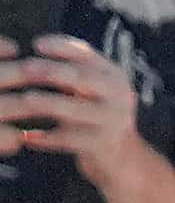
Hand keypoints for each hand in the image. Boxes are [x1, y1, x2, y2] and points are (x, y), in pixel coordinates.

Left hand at [0, 35, 155, 187]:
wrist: (121, 158)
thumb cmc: (95, 115)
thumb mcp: (93, 88)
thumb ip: (73, 72)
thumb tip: (35, 51)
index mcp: (114, 76)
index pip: (88, 54)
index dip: (61, 46)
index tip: (36, 44)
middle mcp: (119, 96)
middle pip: (81, 78)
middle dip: (50, 71)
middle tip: (24, 68)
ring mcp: (112, 121)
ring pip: (74, 109)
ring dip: (47, 102)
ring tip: (24, 99)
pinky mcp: (103, 145)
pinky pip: (68, 139)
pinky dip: (46, 138)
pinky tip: (27, 137)